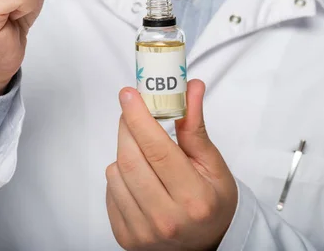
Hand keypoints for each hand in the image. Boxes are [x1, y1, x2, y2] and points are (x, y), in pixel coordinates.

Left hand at [106, 80, 237, 250]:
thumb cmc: (213, 201)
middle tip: (131, 110)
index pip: (157, 150)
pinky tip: (139, 176)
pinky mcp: (126, 238)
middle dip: (127, 127)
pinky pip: (110, 191)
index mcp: (194, 198)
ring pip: (116, 173)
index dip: (139, 118)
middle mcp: (166, 219)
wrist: (207, 244)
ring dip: (124, 152)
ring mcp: (143, 232)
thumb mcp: (212, 164)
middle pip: (131, 159)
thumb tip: (190, 87)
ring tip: (143, 152)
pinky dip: (120, 175)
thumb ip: (195, 126)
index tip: (129, 95)